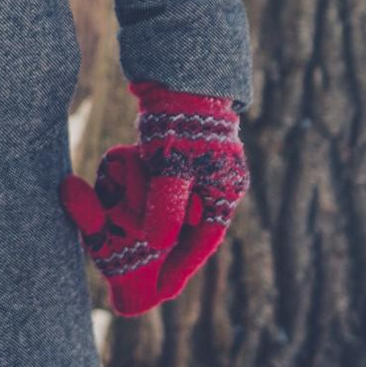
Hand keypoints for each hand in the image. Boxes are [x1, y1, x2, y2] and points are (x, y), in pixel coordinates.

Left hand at [60, 82, 246, 314]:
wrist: (180, 76)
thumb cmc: (180, 121)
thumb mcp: (172, 166)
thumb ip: (167, 204)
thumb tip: (158, 243)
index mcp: (225, 190)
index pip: (205, 239)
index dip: (183, 266)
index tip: (165, 290)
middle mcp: (219, 183)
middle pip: (195, 228)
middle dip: (174, 254)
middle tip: (153, 279)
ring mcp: (205, 168)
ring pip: (182, 211)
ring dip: (165, 230)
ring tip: (144, 256)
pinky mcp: (187, 155)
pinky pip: (172, 191)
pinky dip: (157, 206)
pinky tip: (139, 217)